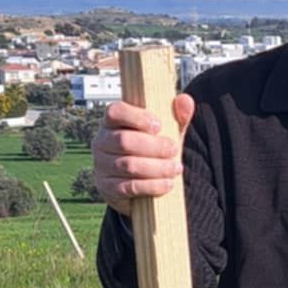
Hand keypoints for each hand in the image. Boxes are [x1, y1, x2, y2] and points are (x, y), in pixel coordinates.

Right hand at [90, 95, 193, 216]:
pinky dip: (152, 186)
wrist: (139, 186)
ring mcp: (101, 165)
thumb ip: (176, 116)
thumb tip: (185, 101)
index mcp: (112, 122)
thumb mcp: (165, 133)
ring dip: (157, 168)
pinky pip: (129, 187)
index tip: (158, 126)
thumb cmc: (152, 151)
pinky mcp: (107, 187)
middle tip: (174, 150)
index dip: (136, 117)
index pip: (115, 112)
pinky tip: (167, 184)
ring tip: (175, 168)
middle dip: (154, 146)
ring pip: (129, 165)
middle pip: (124, 141)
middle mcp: (101, 141)